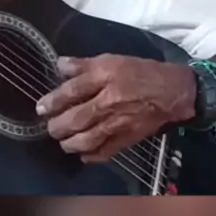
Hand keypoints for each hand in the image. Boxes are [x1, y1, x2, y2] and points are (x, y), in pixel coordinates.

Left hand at [36, 54, 195, 161]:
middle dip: (57, 126)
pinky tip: (82, 154)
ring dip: (70, 143)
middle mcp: (109, 101)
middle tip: (50, 127)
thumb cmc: (141, 72)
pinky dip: (90, 156)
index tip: (41, 107)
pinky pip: (105, 152)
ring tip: (63, 141)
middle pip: (76, 118)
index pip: (72, 90)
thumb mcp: (113, 59)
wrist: (174, 92)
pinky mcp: (128, 139)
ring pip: (87, 139)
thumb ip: (84, 64)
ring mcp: (119, 122)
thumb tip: (59, 65)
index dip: (53, 100)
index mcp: (105, 77)